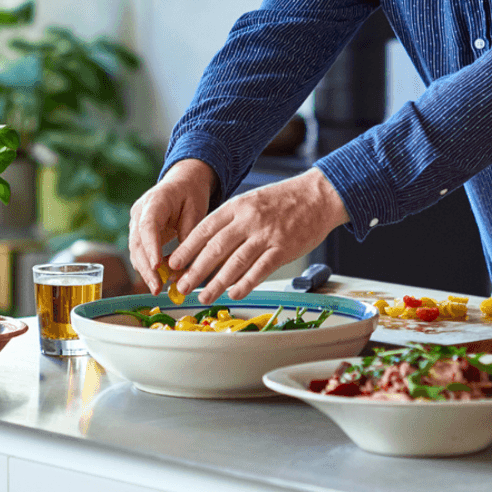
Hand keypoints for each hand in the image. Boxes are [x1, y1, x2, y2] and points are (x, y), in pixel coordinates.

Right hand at [127, 159, 215, 293]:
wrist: (182, 182)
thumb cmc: (191, 193)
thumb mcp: (196, 209)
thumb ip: (188, 233)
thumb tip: (181, 263)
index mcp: (155, 201)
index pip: (148, 225)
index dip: (151, 247)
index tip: (156, 266)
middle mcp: (140, 212)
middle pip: (138, 242)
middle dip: (146, 267)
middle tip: (157, 288)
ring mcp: (136, 222)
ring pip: (136, 250)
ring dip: (145, 271)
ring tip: (157, 289)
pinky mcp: (139, 233)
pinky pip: (141, 252)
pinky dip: (148, 267)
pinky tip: (158, 281)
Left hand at [169, 167, 349, 302]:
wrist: (318, 195)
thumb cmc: (284, 200)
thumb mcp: (251, 201)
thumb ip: (231, 221)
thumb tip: (208, 247)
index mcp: (237, 207)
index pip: (204, 229)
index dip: (187, 249)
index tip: (173, 264)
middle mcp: (248, 220)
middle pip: (215, 248)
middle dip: (195, 270)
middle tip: (181, 287)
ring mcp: (266, 235)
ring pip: (235, 262)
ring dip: (217, 283)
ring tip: (204, 296)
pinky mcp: (283, 248)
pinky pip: (260, 270)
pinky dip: (245, 284)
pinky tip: (234, 294)